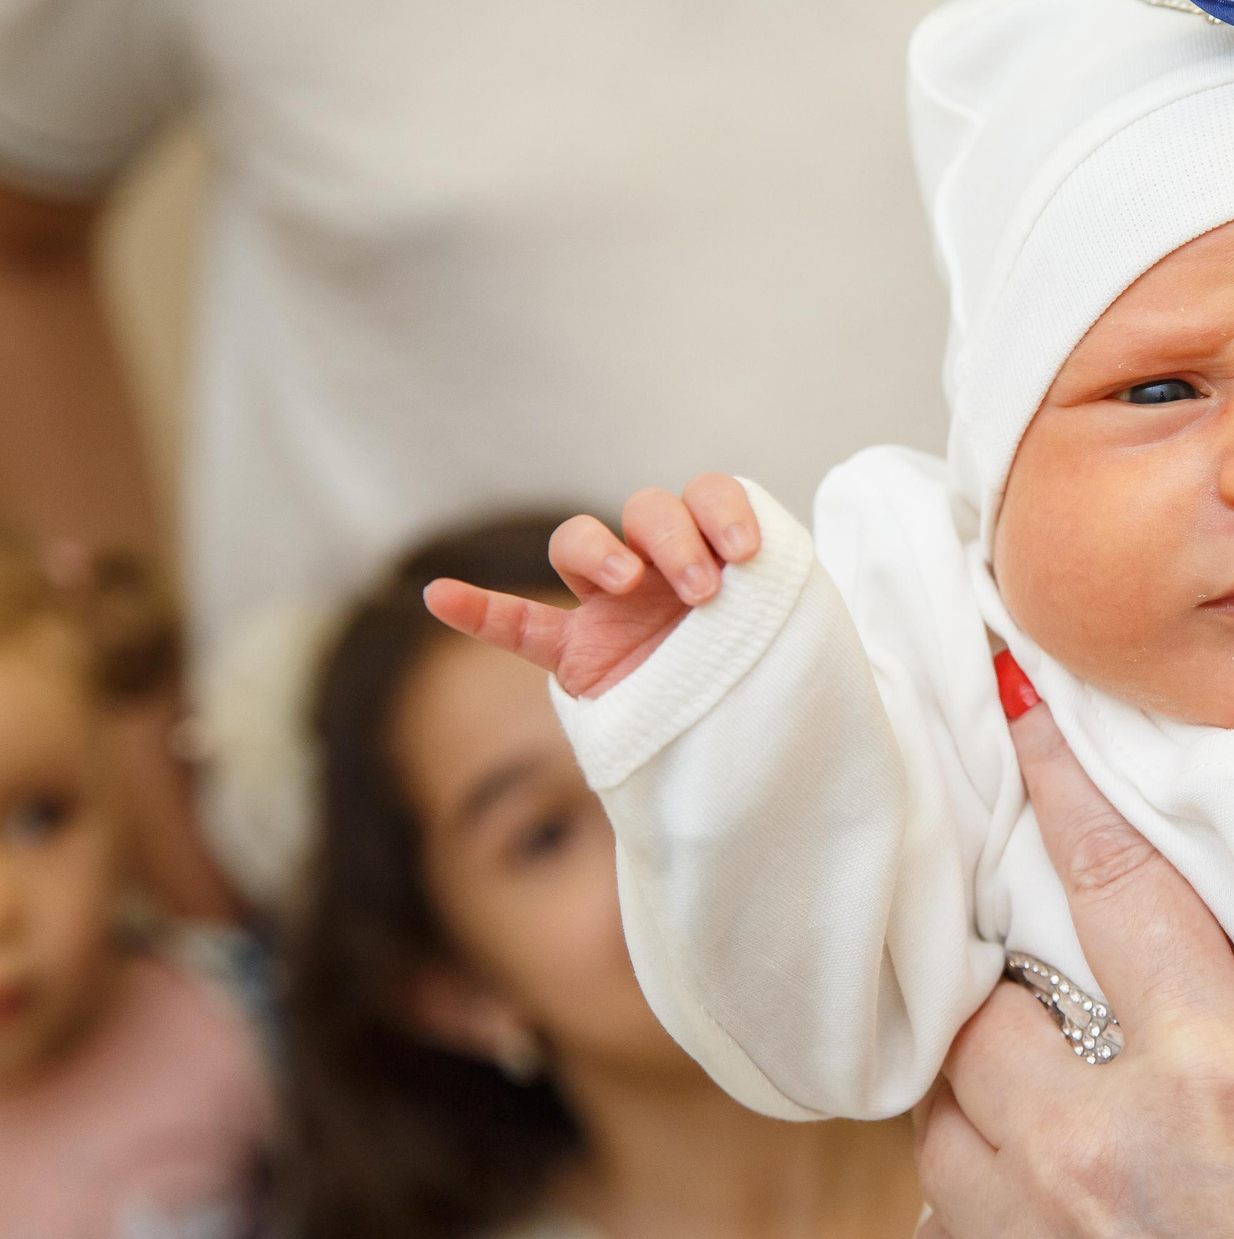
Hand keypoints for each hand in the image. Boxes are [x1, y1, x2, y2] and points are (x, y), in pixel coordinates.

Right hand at [420, 474, 761, 698]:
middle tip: (703, 591)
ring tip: (626, 581)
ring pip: (580, 544)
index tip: (748, 549)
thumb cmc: (777, 673)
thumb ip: (777, 594)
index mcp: (716, 549)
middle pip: (646, 511)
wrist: (757, 744)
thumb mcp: (789, 626)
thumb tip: (778, 565)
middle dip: (675, 538)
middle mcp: (661, 566)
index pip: (708, 494)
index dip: (723, 509)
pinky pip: (518, 625)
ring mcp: (612, 608)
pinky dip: (478, 610)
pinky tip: (439, 595)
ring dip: (598, 549)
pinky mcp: (577, 656)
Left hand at [914, 704, 1233, 1238]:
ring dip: (983, 1083)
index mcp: (1219, 1086)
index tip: (1009, 686)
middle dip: (1010, 972)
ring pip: (942, 1114)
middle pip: (984, 1003)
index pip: (1111, 882)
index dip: (1056, 773)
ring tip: (1052, 1077)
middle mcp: (1098, 1154)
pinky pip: (939, 1227)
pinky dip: (972, 1192)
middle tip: (1067, 969)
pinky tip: (1039, 1196)